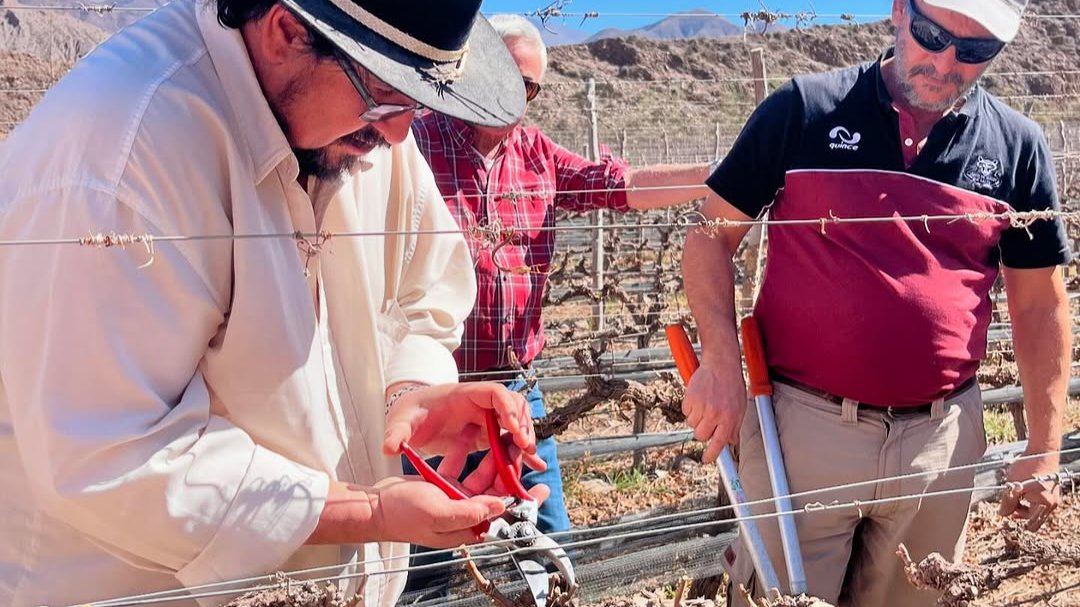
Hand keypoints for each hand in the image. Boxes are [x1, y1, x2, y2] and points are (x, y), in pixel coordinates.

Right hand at [372, 442, 549, 547]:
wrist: (375, 508)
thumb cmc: (404, 515)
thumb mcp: (440, 513)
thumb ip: (471, 510)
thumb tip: (501, 505)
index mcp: (469, 525)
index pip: (505, 514)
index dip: (525, 501)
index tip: (542, 487)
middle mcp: (466, 512)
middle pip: (497, 490)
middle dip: (508, 468)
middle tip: (519, 446)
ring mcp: (455, 498)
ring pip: (481, 475)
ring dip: (490, 456)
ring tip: (500, 435)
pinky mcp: (443, 485)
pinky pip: (461, 466)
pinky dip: (465, 451)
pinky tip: (469, 433)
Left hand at [383, 383, 542, 471]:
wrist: (412, 418)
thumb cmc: (409, 414)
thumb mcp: (401, 422)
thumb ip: (396, 433)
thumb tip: (389, 447)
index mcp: (464, 394)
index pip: (494, 393)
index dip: (507, 408)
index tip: (513, 429)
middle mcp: (480, 404)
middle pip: (513, 406)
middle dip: (523, 424)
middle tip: (526, 448)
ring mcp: (486, 418)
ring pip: (516, 423)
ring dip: (526, 439)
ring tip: (532, 459)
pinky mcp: (487, 434)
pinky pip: (510, 440)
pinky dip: (522, 452)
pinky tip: (535, 466)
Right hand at [682, 361, 746, 463]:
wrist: (721, 364)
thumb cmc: (732, 385)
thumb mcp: (740, 407)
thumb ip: (735, 426)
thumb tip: (731, 442)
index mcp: (729, 418)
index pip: (719, 443)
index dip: (711, 454)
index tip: (706, 459)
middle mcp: (715, 414)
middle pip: (701, 435)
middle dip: (702, 431)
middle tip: (706, 420)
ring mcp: (702, 406)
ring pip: (691, 424)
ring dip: (696, 417)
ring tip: (704, 404)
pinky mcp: (691, 398)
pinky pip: (685, 411)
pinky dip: (690, 406)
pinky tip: (698, 397)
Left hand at [999, 449, 1061, 531]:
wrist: (1042, 450)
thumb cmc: (1028, 466)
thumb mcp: (1013, 485)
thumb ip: (1008, 502)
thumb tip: (1002, 515)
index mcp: (1045, 505)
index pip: (1029, 523)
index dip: (1015, 516)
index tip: (1005, 507)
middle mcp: (1052, 504)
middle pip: (1033, 518)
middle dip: (1019, 511)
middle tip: (1009, 501)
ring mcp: (1053, 498)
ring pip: (1035, 510)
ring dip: (1023, 504)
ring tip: (1014, 493)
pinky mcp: (1052, 492)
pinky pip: (1039, 502)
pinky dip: (1029, 499)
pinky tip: (1021, 489)